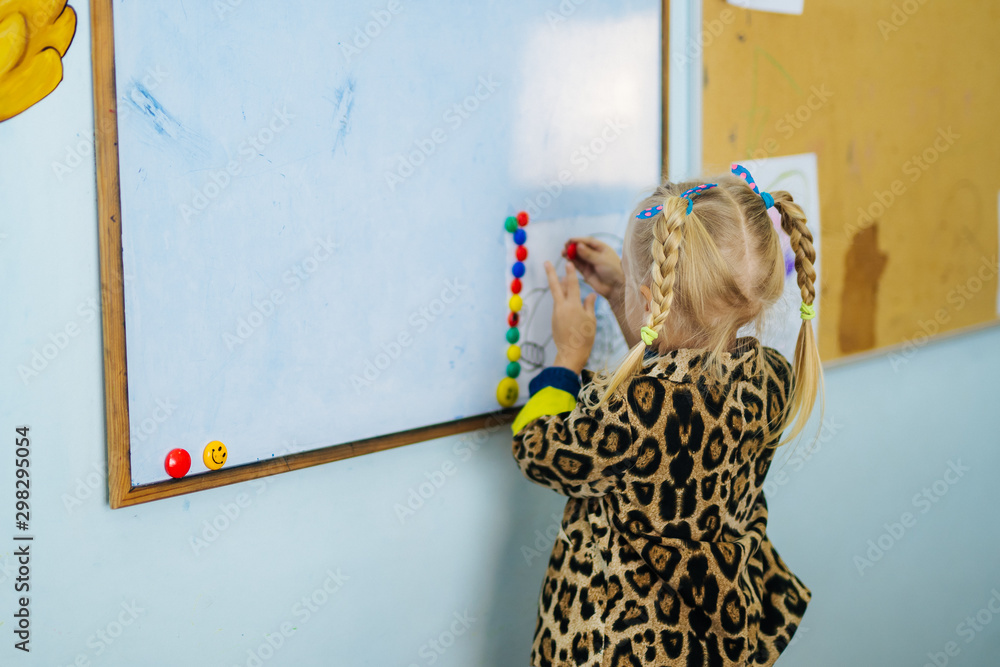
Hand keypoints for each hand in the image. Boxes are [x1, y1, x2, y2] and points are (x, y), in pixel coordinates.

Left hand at [544, 260, 595, 374]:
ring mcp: (556, 313)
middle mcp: (562, 307)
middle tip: (546, 262)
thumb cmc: (585, 337)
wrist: (570, 353)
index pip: (572, 285)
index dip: (571, 273)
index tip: (568, 262)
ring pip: (557, 296)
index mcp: (572, 306)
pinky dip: (562, 299)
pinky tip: (568, 300)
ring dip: (560, 286)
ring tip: (564, 279)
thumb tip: (591, 294)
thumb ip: (589, 305)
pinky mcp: (554, 320)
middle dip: (551, 273)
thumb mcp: (591, 320)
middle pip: (555, 287)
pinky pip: (559, 306)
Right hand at [563, 237, 624, 308]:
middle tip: (564, 247)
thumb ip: (589, 254)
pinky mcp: (586, 272)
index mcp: (602, 248)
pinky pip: (577, 265)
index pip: (588, 241)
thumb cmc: (613, 271)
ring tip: (563, 253)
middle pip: (581, 248)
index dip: (578, 240)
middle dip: (572, 247)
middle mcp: (595, 254)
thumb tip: (578, 245)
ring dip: (570, 254)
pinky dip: (571, 262)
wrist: (616, 288)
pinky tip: (566, 259)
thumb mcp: (601, 260)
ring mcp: (590, 263)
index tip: (569, 240)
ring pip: (578, 256)